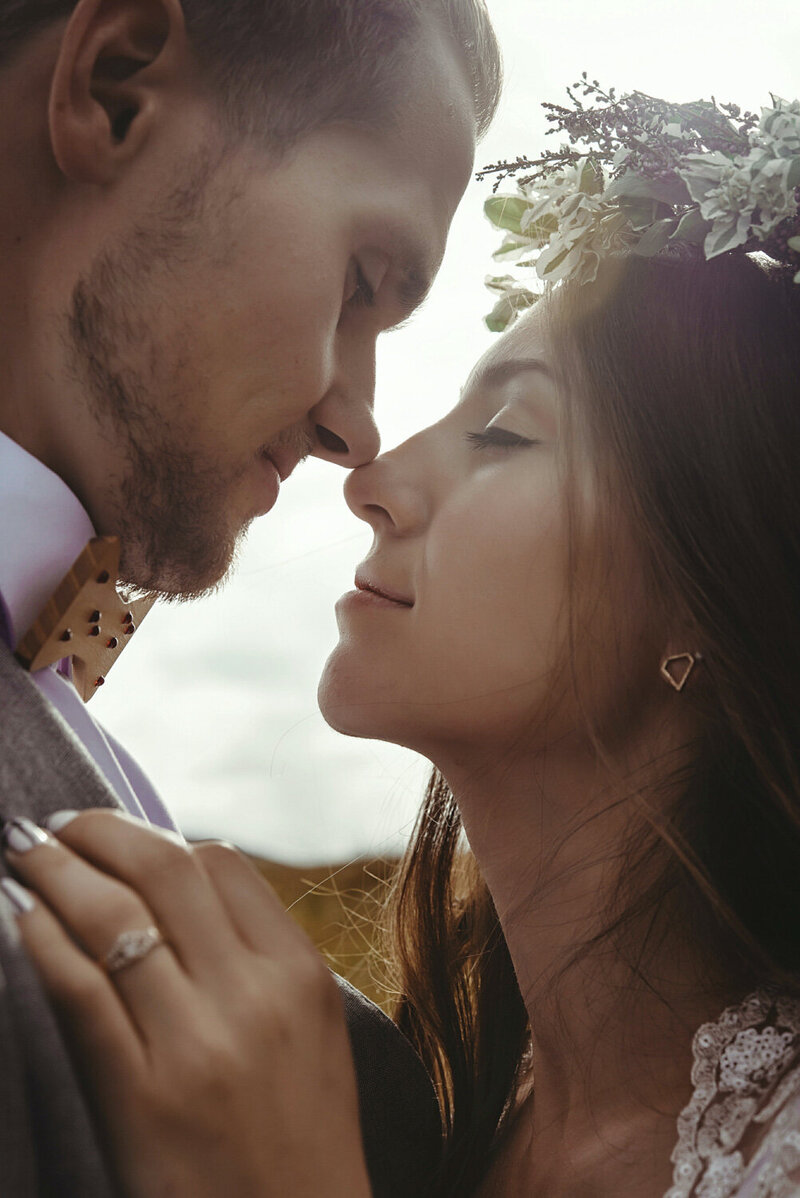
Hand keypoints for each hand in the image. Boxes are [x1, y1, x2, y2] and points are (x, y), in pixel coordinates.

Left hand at [1, 811, 371, 1197]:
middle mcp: (251, 996)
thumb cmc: (302, 1137)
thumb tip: (183, 886)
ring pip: (113, 915)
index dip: (161, 843)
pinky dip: (39, 939)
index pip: (220, 864)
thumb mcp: (313, 1031)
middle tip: (58, 824)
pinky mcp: (139, 1098)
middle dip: (100, 831)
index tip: (122, 844)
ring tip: (23, 850)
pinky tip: (15, 915)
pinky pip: (78, 989)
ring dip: (55, 868)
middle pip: (164, 869)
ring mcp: (195, 1046)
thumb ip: (260, 957)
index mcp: (299, 974)